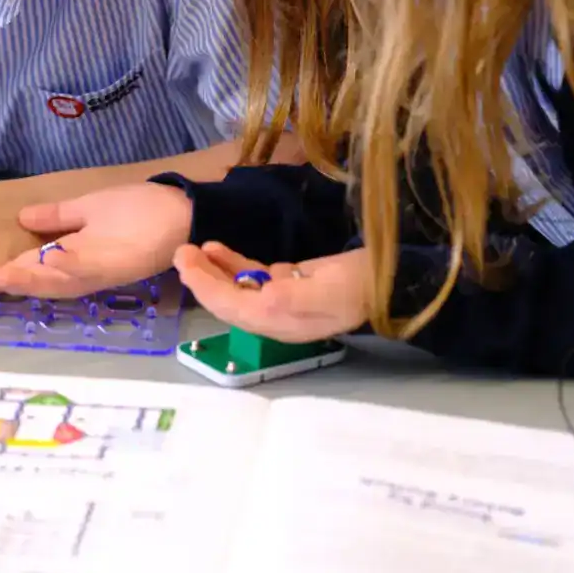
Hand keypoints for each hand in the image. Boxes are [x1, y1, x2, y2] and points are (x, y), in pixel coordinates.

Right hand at [0, 182, 192, 301]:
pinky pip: (91, 270)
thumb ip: (56, 218)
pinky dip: (70, 267)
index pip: (27, 269)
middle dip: (6, 285)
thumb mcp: (87, 209)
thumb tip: (22, 218)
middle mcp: (81, 269)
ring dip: (29, 281)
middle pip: (37, 282)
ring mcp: (100, 270)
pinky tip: (50, 259)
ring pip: (58, 282)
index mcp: (70, 255)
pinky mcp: (121, 266)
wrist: (181, 210)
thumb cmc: (137, 210)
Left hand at [174, 243, 370, 341]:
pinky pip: (252, 277)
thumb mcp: (326, 293)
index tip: (184, 262)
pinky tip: (216, 249)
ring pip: (236, 289)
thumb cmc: (360, 285)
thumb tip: (258, 299)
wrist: (393, 279)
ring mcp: (282, 301)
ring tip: (192, 249)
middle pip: (228, 302)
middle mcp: (277, 318)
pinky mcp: (290, 284)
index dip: (204, 287)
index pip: (231, 309)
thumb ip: (290, 300)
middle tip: (180, 252)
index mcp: (282, 323)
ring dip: (212, 270)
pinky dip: (232, 264)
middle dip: (201, 279)